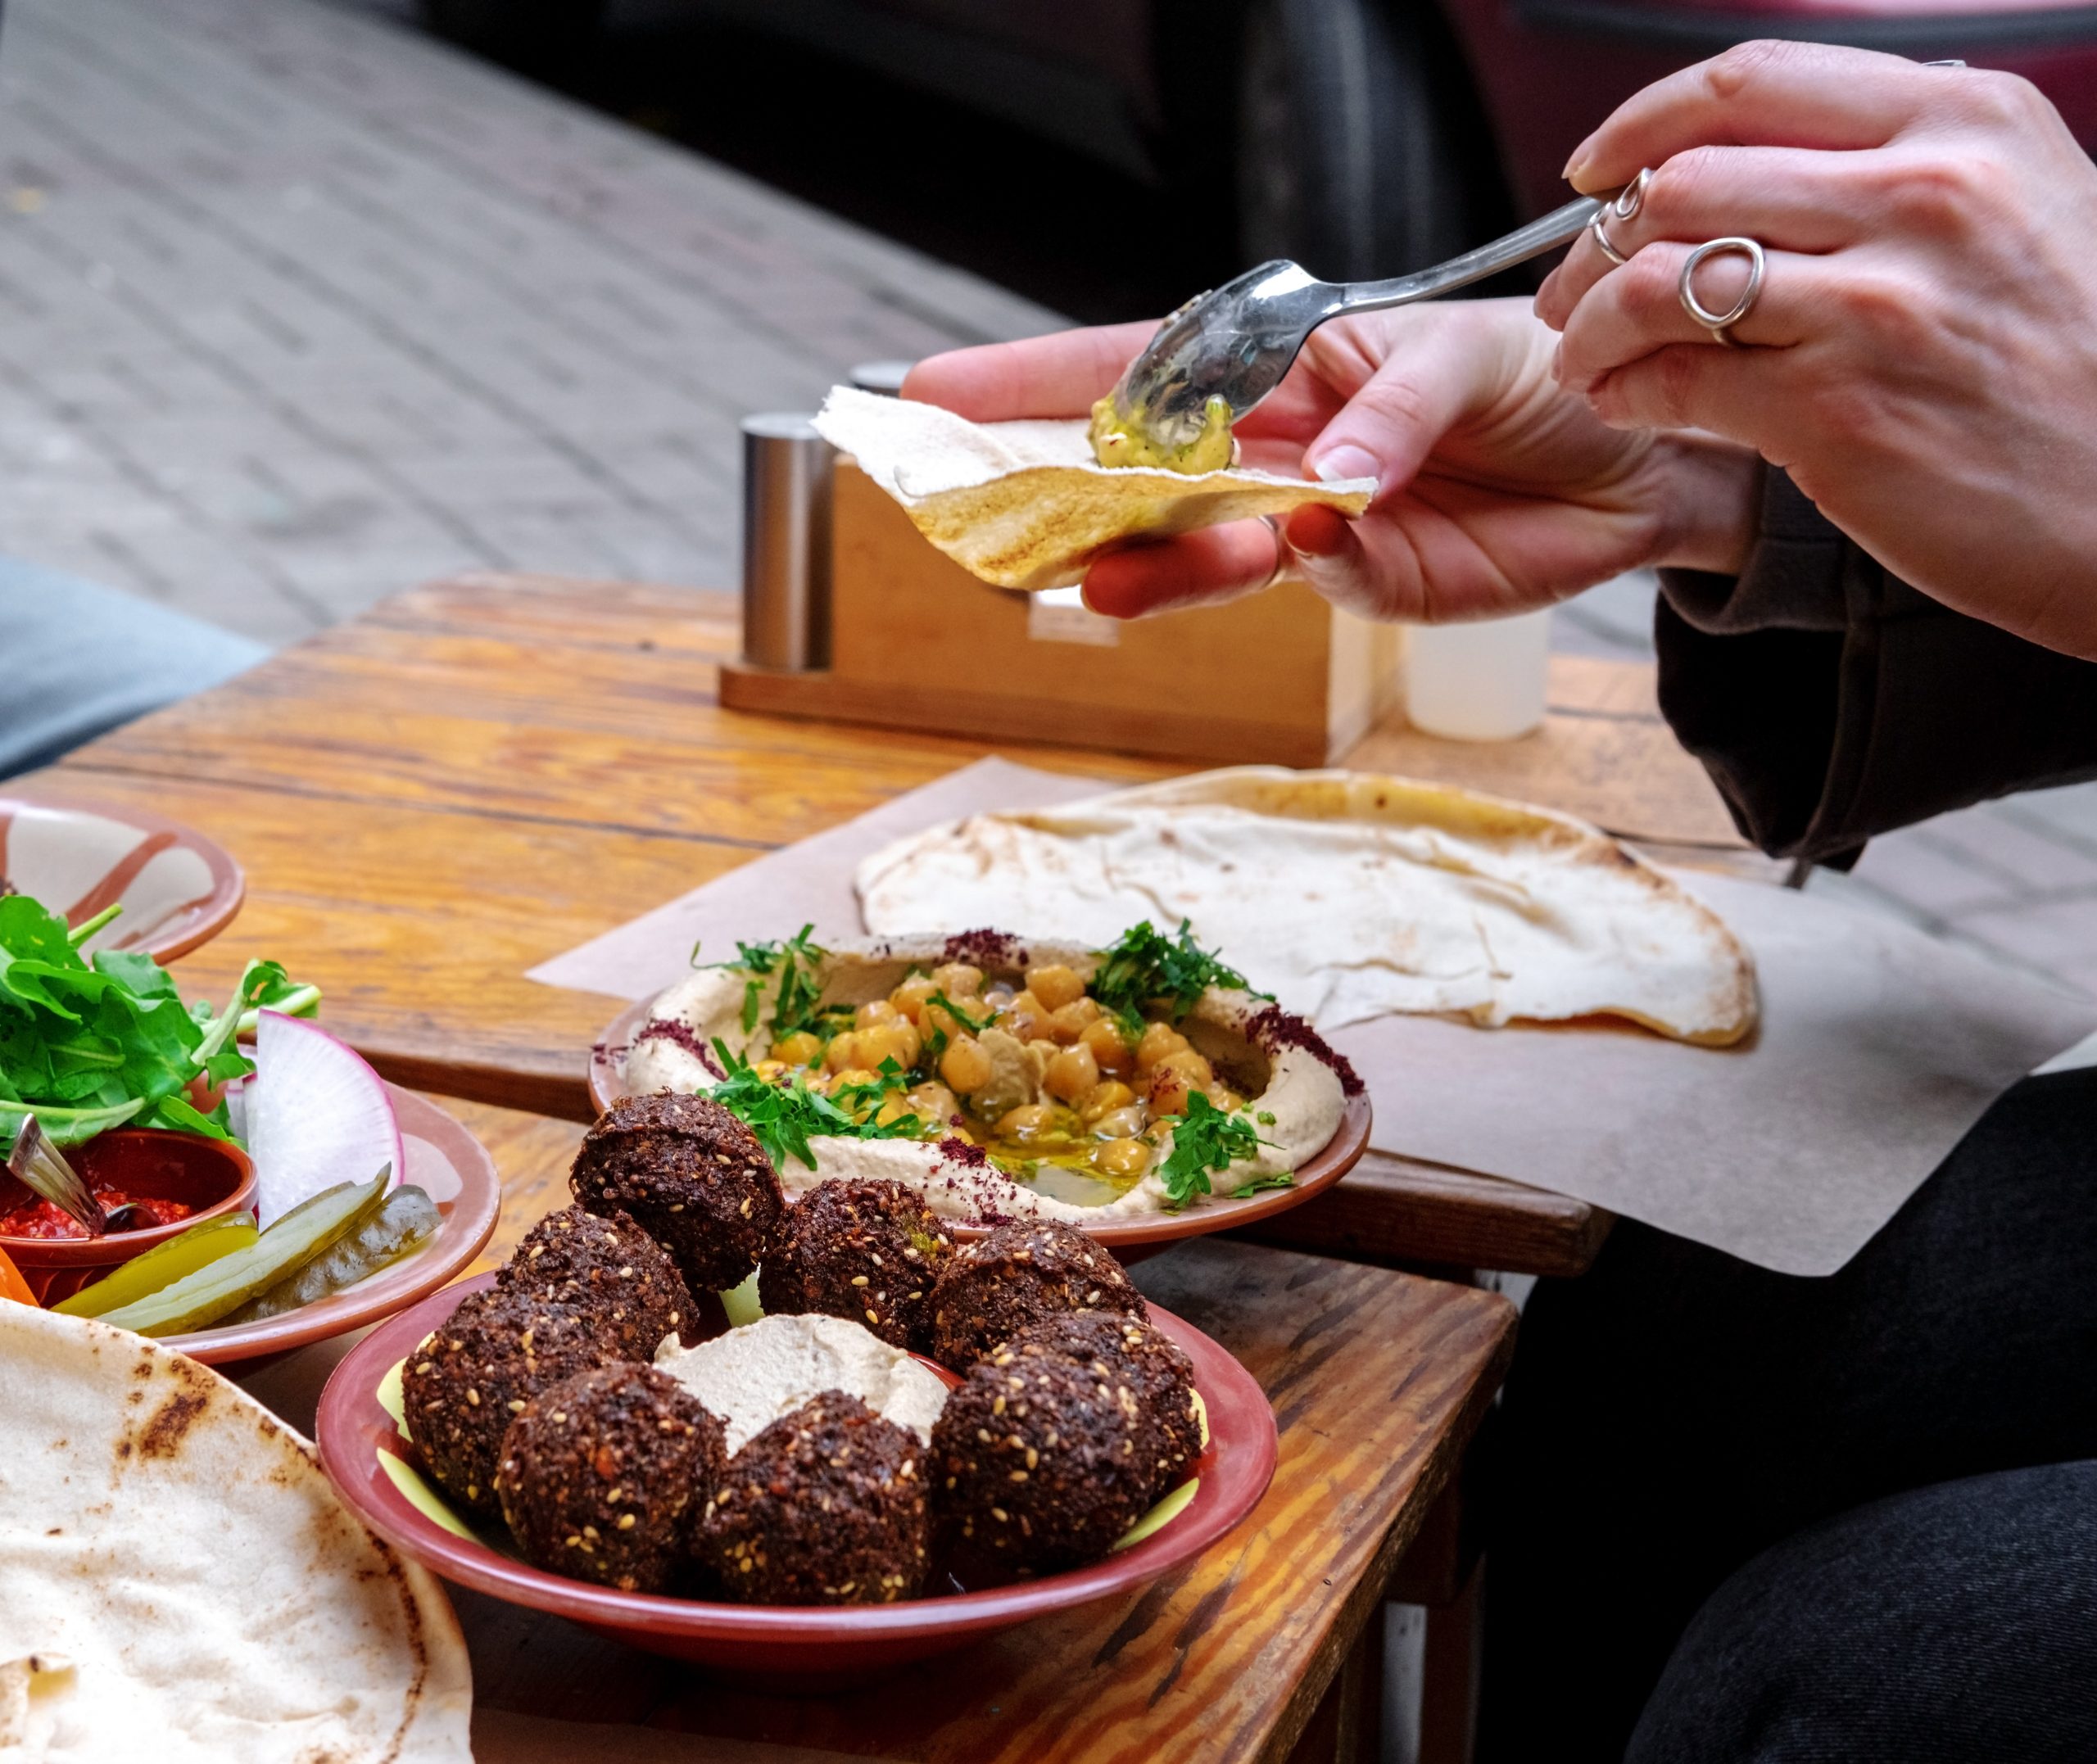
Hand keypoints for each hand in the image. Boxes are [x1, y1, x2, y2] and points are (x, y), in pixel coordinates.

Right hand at [901, 301, 1757, 620]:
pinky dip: (1290, 567)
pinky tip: (1289, 544)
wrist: (1650, 459)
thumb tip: (1324, 488)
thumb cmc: (1554, 372)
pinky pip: (1303, 579)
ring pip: (1196, 543)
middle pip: (1139, 467)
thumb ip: (1388, 413)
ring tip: (1091, 577)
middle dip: (1054, 487)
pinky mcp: (1364, 581)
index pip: (1138, 365)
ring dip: (1145, 560)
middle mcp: (1278, 441)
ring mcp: (1311, 518)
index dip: (1034, 381)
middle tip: (974, 515)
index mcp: (1284, 359)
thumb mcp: (1470, 358)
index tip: (936, 394)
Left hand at [1538, 40, 2096, 658]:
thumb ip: (1905, 165)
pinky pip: (1675, 382)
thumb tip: (1759, 152)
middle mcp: (1925, 195)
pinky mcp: (1837, 413)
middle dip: (1596, 240)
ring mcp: (1878, 306)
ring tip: (1583, 355)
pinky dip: (1623, 391)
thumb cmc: (2074, 367)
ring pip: (1658, 281)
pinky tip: (1621, 403)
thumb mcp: (2024, 211)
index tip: (1595, 167)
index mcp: (1966, 124)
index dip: (1641, 122)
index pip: (1752, 83)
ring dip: (1591, 322)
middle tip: (1572, 289)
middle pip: (1684, 181)